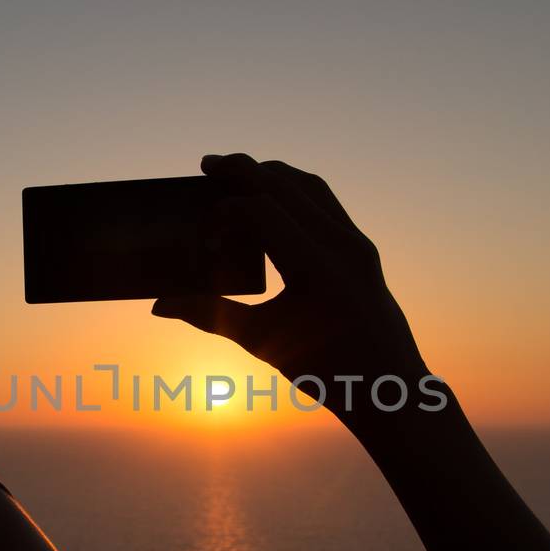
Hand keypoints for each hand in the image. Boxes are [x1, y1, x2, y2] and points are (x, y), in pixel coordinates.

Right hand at [151, 153, 429, 431]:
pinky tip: (270, 196)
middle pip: (286, 186)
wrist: (390, 386)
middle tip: (206, 164)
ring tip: (236, 172)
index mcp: (318, 269)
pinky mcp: (362, 246)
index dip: (227, 208)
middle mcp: (343, 246)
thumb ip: (210, 315)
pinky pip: (326, 203)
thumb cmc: (326, 372)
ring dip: (271, 173)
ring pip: (310, 186)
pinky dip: (294, 190)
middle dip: (245, 169)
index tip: (202, 223)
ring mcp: (357, 242)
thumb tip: (159, 305)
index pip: (264, 212)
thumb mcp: (263, 342)